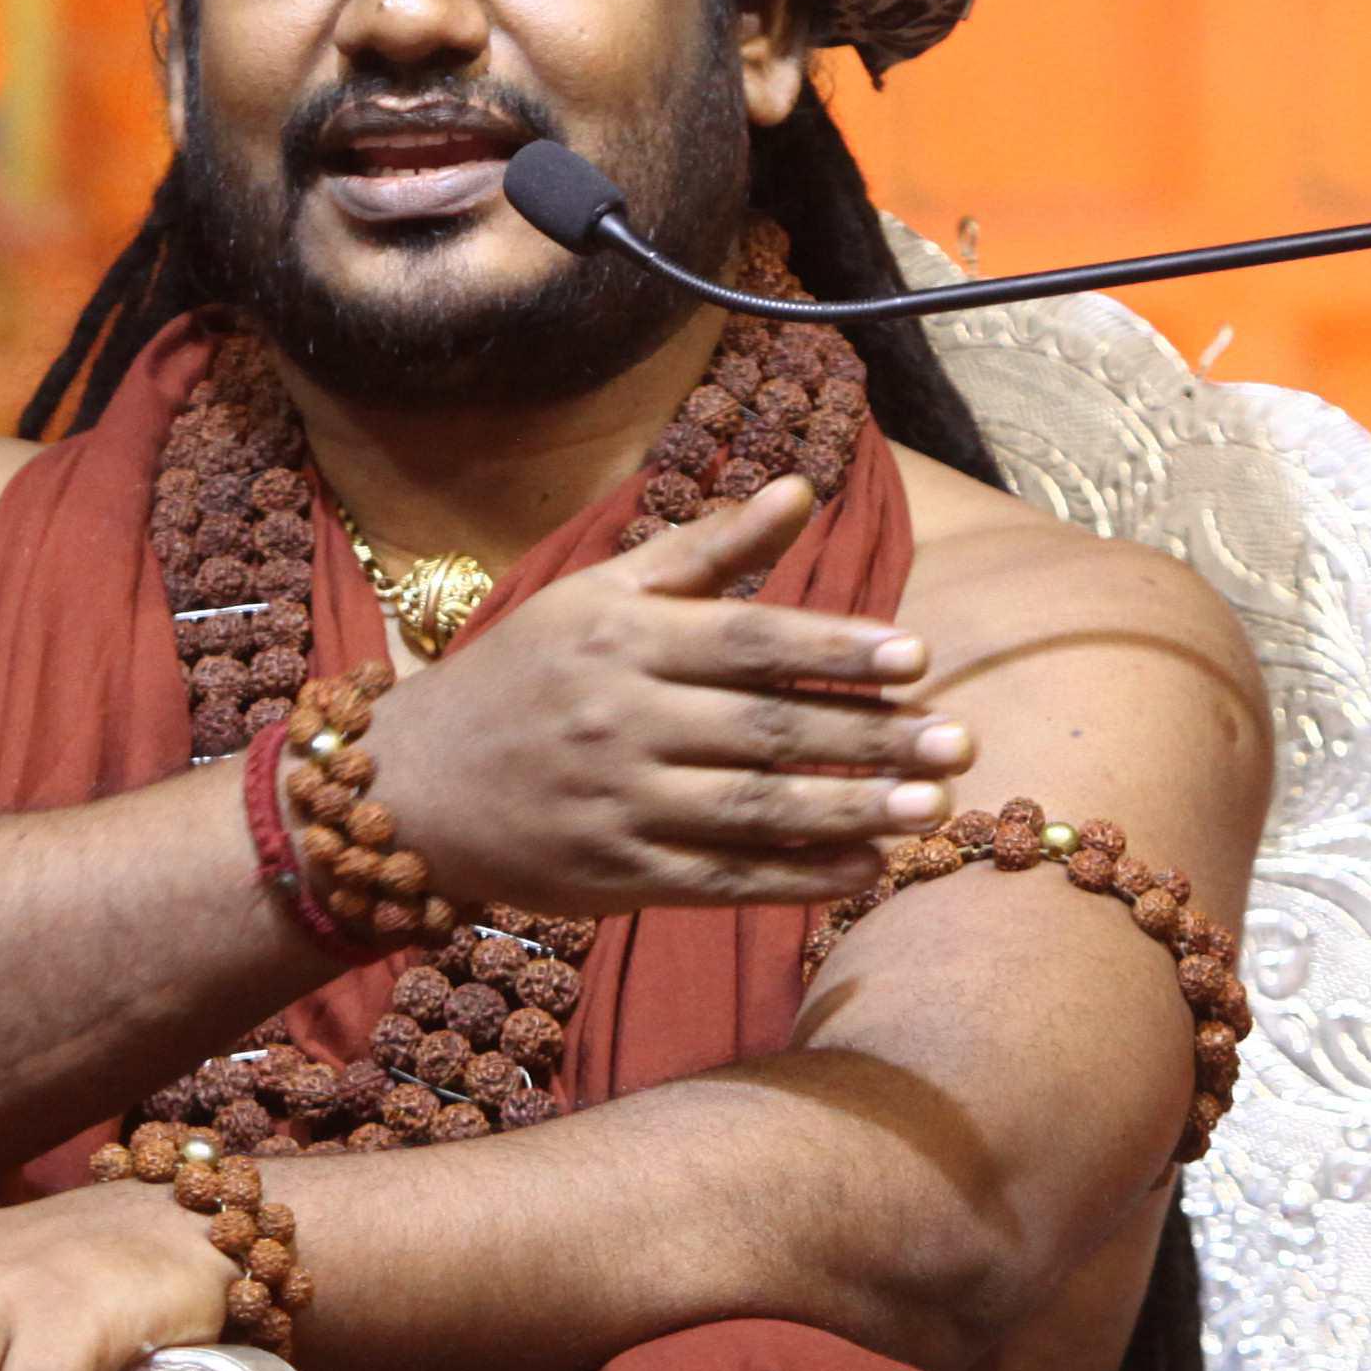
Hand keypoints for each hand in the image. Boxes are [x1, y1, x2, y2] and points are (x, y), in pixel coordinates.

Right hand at [358, 478, 967, 913]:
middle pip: (766, 728)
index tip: (916, 658)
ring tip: (934, 810)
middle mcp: (621, 718)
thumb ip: (707, 552)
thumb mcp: (600, 595)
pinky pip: (722, 879)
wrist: (411, 787)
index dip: (835, 647)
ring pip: (753, 810)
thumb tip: (804, 491)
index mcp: (622, 638)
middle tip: (958, 741)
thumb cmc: (525, 676)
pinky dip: (797, 878)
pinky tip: (865, 868)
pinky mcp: (615, 877)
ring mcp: (618, 803)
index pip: (748, 640)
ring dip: (851, 811)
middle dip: (870, 737)